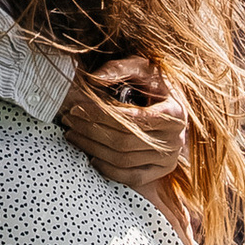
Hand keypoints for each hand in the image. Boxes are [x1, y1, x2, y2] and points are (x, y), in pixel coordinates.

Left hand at [58, 57, 191, 207]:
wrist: (175, 104)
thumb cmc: (156, 83)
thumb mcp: (143, 68)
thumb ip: (120, 68)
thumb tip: (95, 78)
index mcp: (174, 112)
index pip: (131, 119)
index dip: (100, 114)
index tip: (76, 108)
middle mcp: (175, 139)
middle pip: (124, 141)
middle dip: (91, 131)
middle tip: (68, 121)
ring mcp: (169, 158)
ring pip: (124, 160)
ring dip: (93, 149)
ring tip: (73, 135)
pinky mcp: (163, 171)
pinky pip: (133, 177)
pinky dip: (109, 170)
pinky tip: (91, 157)